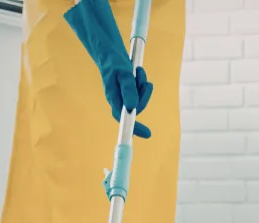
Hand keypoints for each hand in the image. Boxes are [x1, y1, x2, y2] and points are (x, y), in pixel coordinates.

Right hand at [64, 0, 153, 137]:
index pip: (124, 118)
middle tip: (142, 80)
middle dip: (143, 94)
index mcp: (114, 99)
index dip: (135, 127)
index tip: (148, 134)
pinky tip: (138, 72)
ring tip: (138, 72)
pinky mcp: (130, 91)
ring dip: (143, 85)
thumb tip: (133, 108)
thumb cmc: (114, 62)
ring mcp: (124, 96)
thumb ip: (128, 89)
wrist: (110, 52)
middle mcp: (119, 100)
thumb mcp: (123, 73)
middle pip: (137, 106)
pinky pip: (142, 91)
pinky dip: (143, 81)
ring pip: (141, 97)